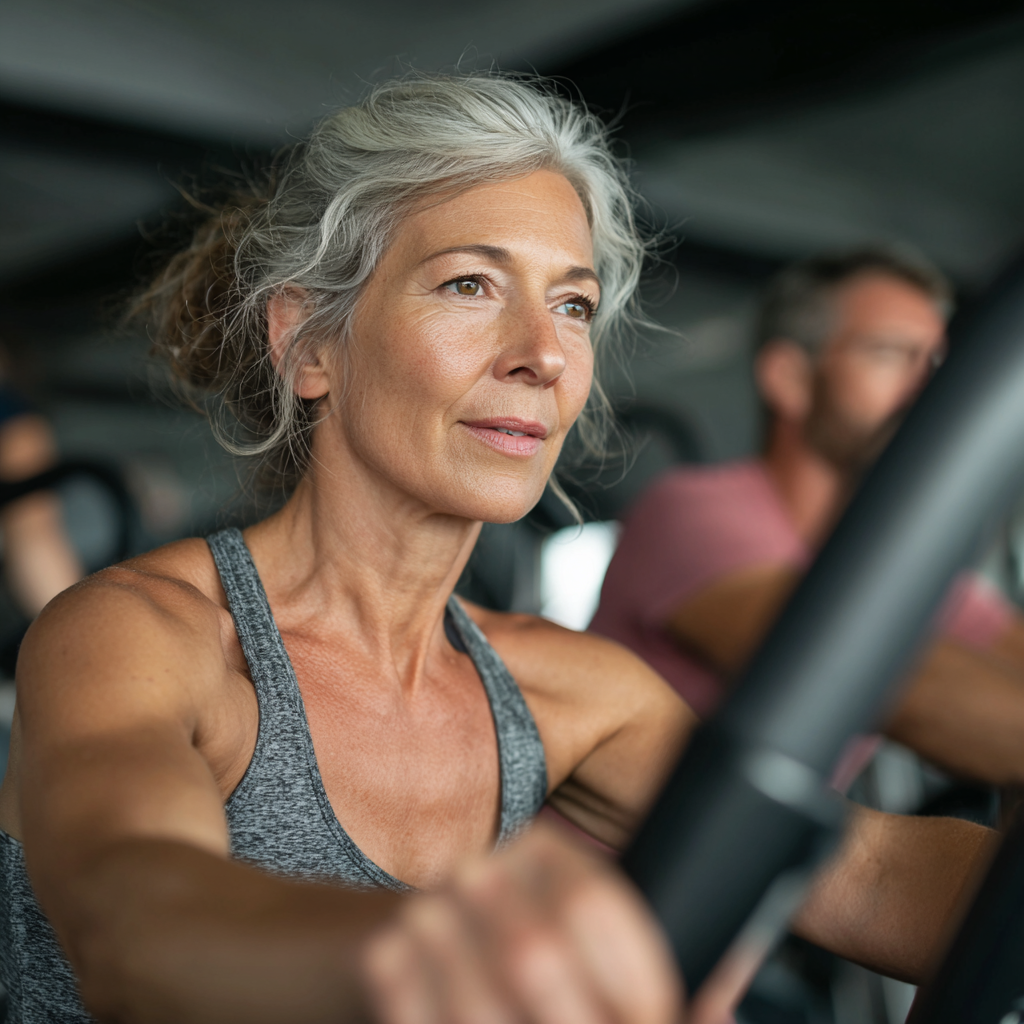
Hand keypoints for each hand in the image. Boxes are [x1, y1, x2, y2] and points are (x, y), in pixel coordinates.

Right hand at [362, 821, 684, 1023]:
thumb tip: (726, 1002)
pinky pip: (421, 1017)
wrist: (431, 939)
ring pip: (480, 1004)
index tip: (656, 1019)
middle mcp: (481, 869)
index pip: (596, 902)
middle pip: (537, 956)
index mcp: (544, 851)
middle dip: (585, 1022)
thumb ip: (663, 983)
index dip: (635, 979)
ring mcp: (424, 912)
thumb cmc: (535, 954)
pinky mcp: (382, 959)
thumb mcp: (599, 956)